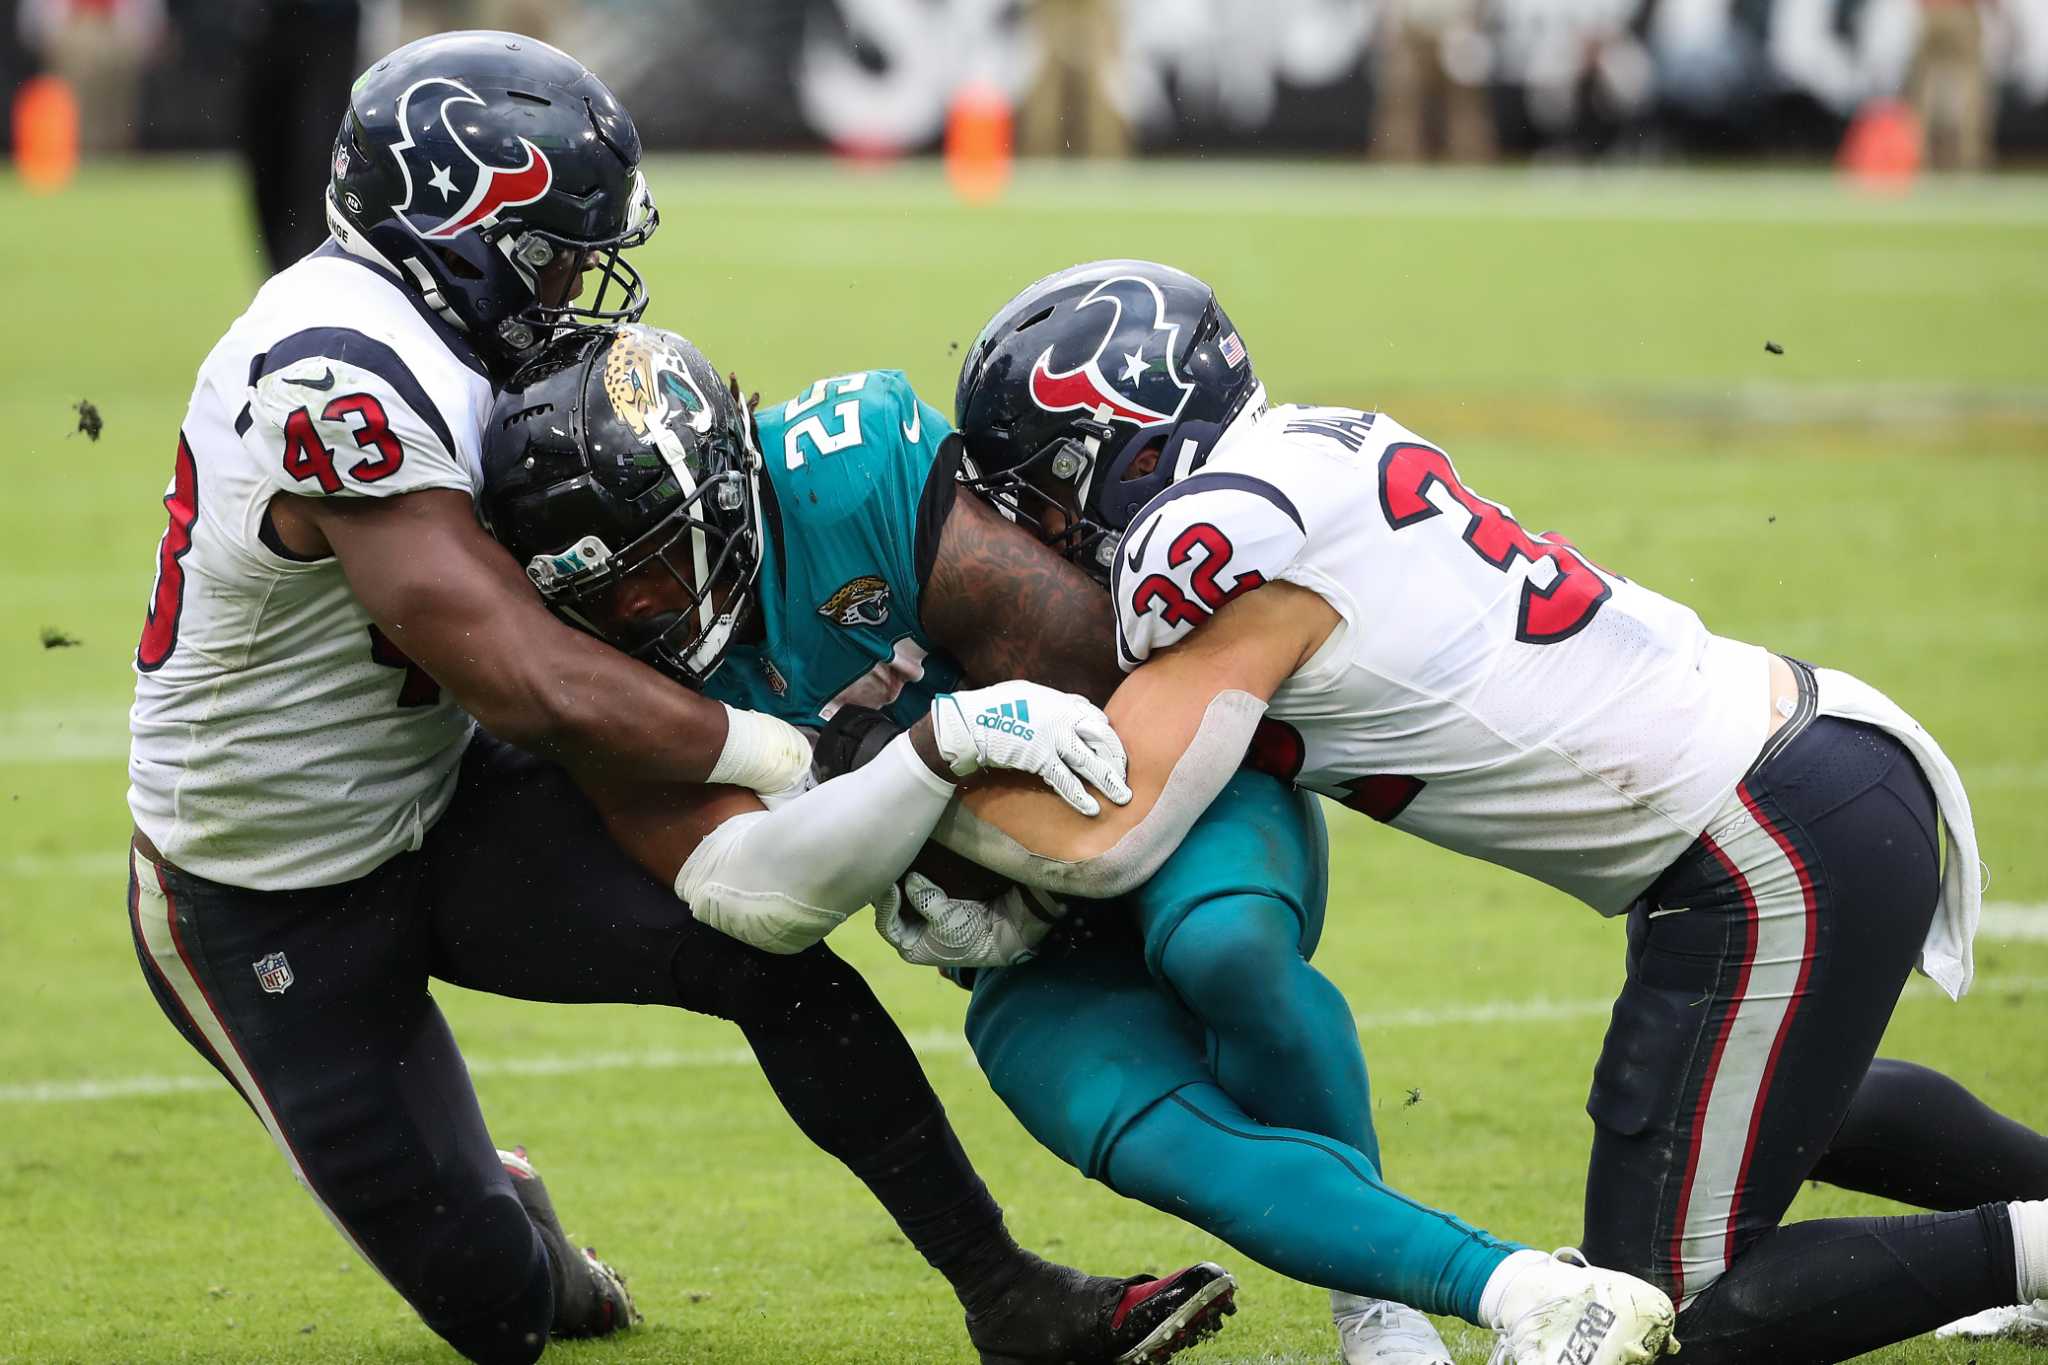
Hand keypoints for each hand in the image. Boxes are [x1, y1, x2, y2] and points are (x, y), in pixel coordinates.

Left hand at [875, 872, 1062, 967]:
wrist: (1004, 929)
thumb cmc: (974, 932)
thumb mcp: (947, 919)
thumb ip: (926, 899)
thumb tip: (910, 879)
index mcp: (911, 947)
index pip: (886, 924)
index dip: (886, 904)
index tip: (890, 885)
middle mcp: (913, 934)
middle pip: (890, 910)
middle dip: (887, 892)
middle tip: (883, 869)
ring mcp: (923, 920)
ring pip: (901, 900)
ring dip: (898, 885)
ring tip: (893, 865)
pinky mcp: (936, 906)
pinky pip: (916, 892)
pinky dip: (911, 881)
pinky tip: (908, 865)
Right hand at [930, 681, 1131, 816]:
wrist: (971, 722)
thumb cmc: (993, 707)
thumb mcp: (1026, 694)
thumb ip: (1049, 704)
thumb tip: (1064, 711)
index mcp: (1059, 701)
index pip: (1094, 716)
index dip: (1105, 734)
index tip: (1110, 747)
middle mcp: (1063, 716)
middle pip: (1101, 737)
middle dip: (1116, 757)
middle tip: (1125, 775)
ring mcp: (1054, 737)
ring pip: (1090, 760)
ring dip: (1109, 780)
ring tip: (1123, 797)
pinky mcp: (1041, 758)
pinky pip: (1066, 779)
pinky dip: (1080, 795)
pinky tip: (1092, 808)